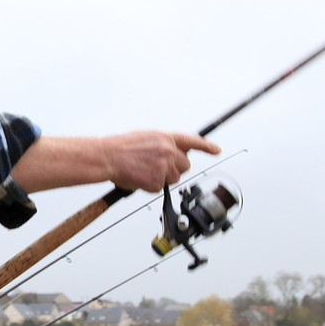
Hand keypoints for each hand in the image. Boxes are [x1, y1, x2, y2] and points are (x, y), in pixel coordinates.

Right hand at [100, 131, 219, 191]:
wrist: (108, 157)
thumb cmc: (122, 147)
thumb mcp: (146, 138)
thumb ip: (162, 144)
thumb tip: (170, 152)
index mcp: (166, 138)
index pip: (192, 141)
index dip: (207, 146)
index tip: (216, 150)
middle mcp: (168, 151)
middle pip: (185, 165)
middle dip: (175, 168)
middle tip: (159, 167)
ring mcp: (164, 167)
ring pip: (174, 178)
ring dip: (163, 177)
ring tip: (145, 171)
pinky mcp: (158, 182)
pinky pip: (160, 187)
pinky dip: (151, 186)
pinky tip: (140, 178)